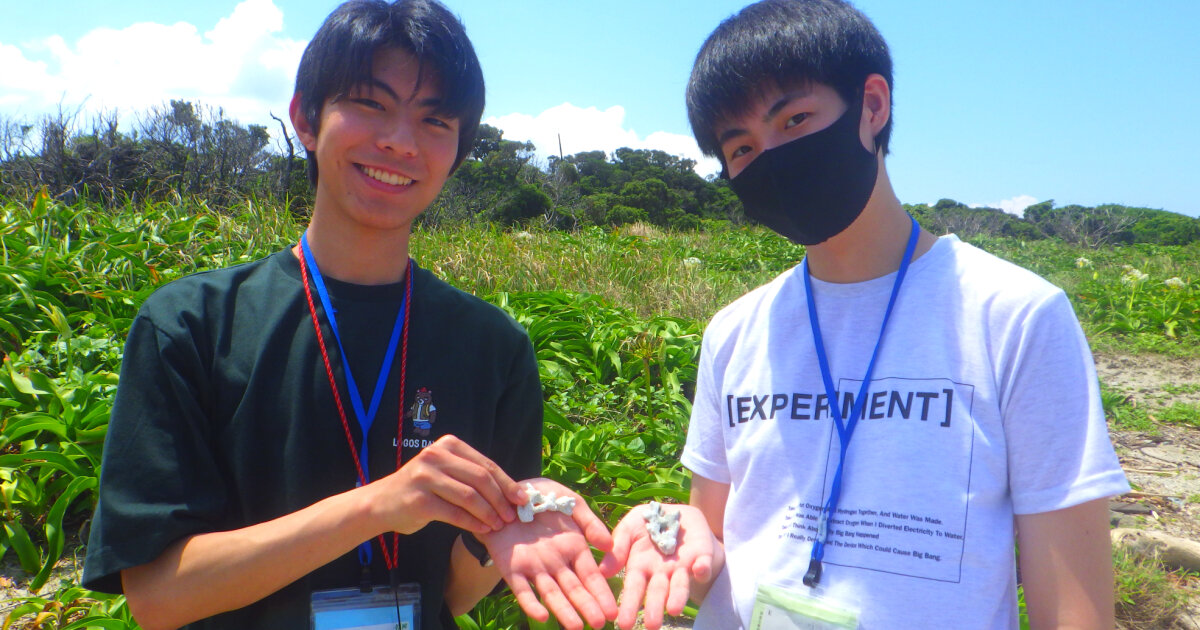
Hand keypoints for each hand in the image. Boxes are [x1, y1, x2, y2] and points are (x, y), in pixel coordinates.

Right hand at [366, 434, 525, 535]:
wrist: (381, 503)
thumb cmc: (421, 489)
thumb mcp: (445, 472)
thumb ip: (471, 476)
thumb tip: (510, 492)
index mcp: (448, 444)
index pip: (486, 465)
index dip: (507, 483)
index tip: (521, 500)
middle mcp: (436, 456)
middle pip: (481, 479)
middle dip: (501, 500)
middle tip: (512, 517)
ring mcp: (425, 477)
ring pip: (470, 497)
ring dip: (489, 514)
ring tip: (498, 526)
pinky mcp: (419, 500)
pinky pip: (455, 513)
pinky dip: (473, 523)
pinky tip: (482, 530)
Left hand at [480, 478, 616, 629]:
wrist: (507, 493)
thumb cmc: (544, 496)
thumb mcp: (571, 503)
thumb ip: (590, 522)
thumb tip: (609, 545)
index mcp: (574, 548)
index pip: (590, 576)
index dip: (600, 593)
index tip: (612, 612)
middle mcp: (557, 563)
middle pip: (574, 589)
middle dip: (587, 607)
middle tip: (599, 626)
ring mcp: (534, 567)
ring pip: (551, 593)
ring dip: (563, 611)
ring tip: (575, 627)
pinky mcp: (512, 568)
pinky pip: (522, 589)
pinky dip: (530, 603)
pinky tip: (540, 616)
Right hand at [599, 503, 720, 629]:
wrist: (678, 514)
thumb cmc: (649, 523)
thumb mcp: (630, 526)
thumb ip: (618, 545)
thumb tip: (603, 572)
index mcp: (640, 565)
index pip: (634, 587)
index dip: (629, 604)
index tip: (624, 624)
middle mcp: (661, 572)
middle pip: (657, 592)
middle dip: (654, 608)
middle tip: (652, 626)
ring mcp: (682, 566)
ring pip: (680, 585)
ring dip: (678, 597)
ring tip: (674, 610)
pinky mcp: (702, 557)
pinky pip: (703, 564)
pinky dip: (702, 569)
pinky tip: (699, 572)